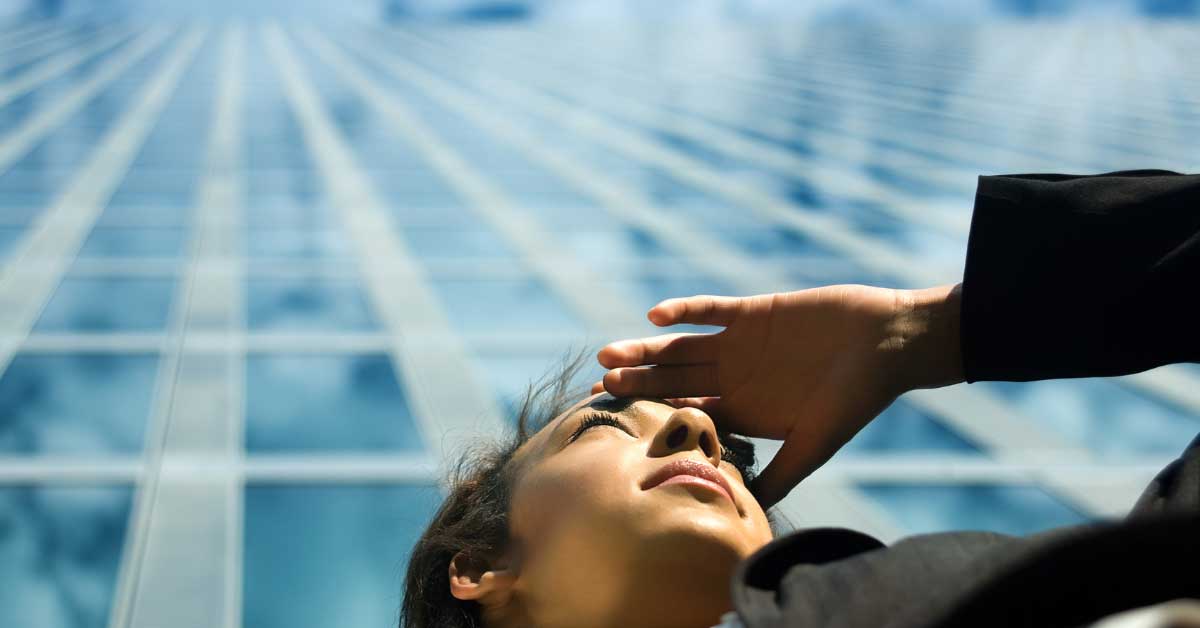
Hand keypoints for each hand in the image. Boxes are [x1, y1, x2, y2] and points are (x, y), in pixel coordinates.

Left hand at [593, 284, 963, 508]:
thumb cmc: (855, 399)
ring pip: (680, 347)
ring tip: (611, 354)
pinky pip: (710, 310)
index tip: (616, 423)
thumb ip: (780, 475)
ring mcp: (738, 344)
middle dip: (637, 383)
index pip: (686, 416)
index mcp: (742, 410)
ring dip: (647, 350)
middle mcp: (733, 377)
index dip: (651, 419)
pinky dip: (684, 311)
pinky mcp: (751, 312)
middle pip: (673, 381)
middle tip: (602, 387)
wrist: (887, 343)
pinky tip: (656, 316)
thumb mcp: (815, 444)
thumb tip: (746, 513)